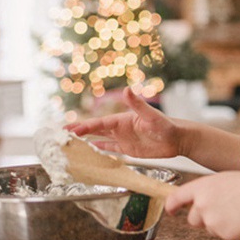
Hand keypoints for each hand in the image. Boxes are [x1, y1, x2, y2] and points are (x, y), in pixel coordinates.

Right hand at [65, 87, 183, 158]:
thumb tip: (128, 89)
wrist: (177, 138)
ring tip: (71, 143)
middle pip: (96, 130)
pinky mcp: (129, 150)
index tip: (71, 129)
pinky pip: (111, 150)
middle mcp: (120, 129)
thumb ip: (138, 104)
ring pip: (100, 139)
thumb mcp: (151, 115)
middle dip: (79, 131)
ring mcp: (124, 139)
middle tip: (62, 133)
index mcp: (123, 120)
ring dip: (87, 141)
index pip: (100, 124)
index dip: (85, 126)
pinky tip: (90, 150)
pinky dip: (100, 150)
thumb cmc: (166, 125)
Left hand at [165, 171, 239, 239]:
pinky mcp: (222, 234)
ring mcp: (211, 220)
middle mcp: (202, 203)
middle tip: (222, 211)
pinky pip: (222, 235)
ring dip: (219, 224)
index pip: (176, 197)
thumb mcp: (226, 180)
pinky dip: (231, 231)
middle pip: (192, 218)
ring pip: (209, 228)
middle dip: (203, 218)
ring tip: (238, 212)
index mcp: (202, 186)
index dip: (171, 205)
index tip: (170, 210)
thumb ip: (209, 190)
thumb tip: (203, 200)